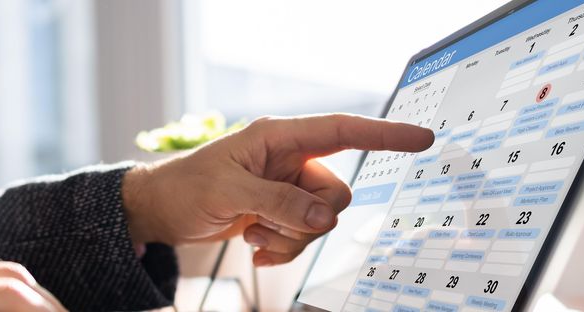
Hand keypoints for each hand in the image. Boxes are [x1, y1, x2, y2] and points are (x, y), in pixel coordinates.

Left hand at [122, 113, 433, 265]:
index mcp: (280, 138)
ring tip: (252, 233)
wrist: (162, 210)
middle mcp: (290, 161)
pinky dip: (282, 249)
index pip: (344, 132)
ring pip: (322, 222)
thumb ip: (281, 202)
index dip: (385, 134)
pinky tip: (254, 245)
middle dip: (307, 219)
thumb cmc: (186, 186)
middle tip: (266, 222)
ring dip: (289, 238)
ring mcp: (287, 189)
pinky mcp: (281, 214)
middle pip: (336, 195)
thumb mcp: (230, 191)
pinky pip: (305, 238)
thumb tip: (325, 218)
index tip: (421, 138)